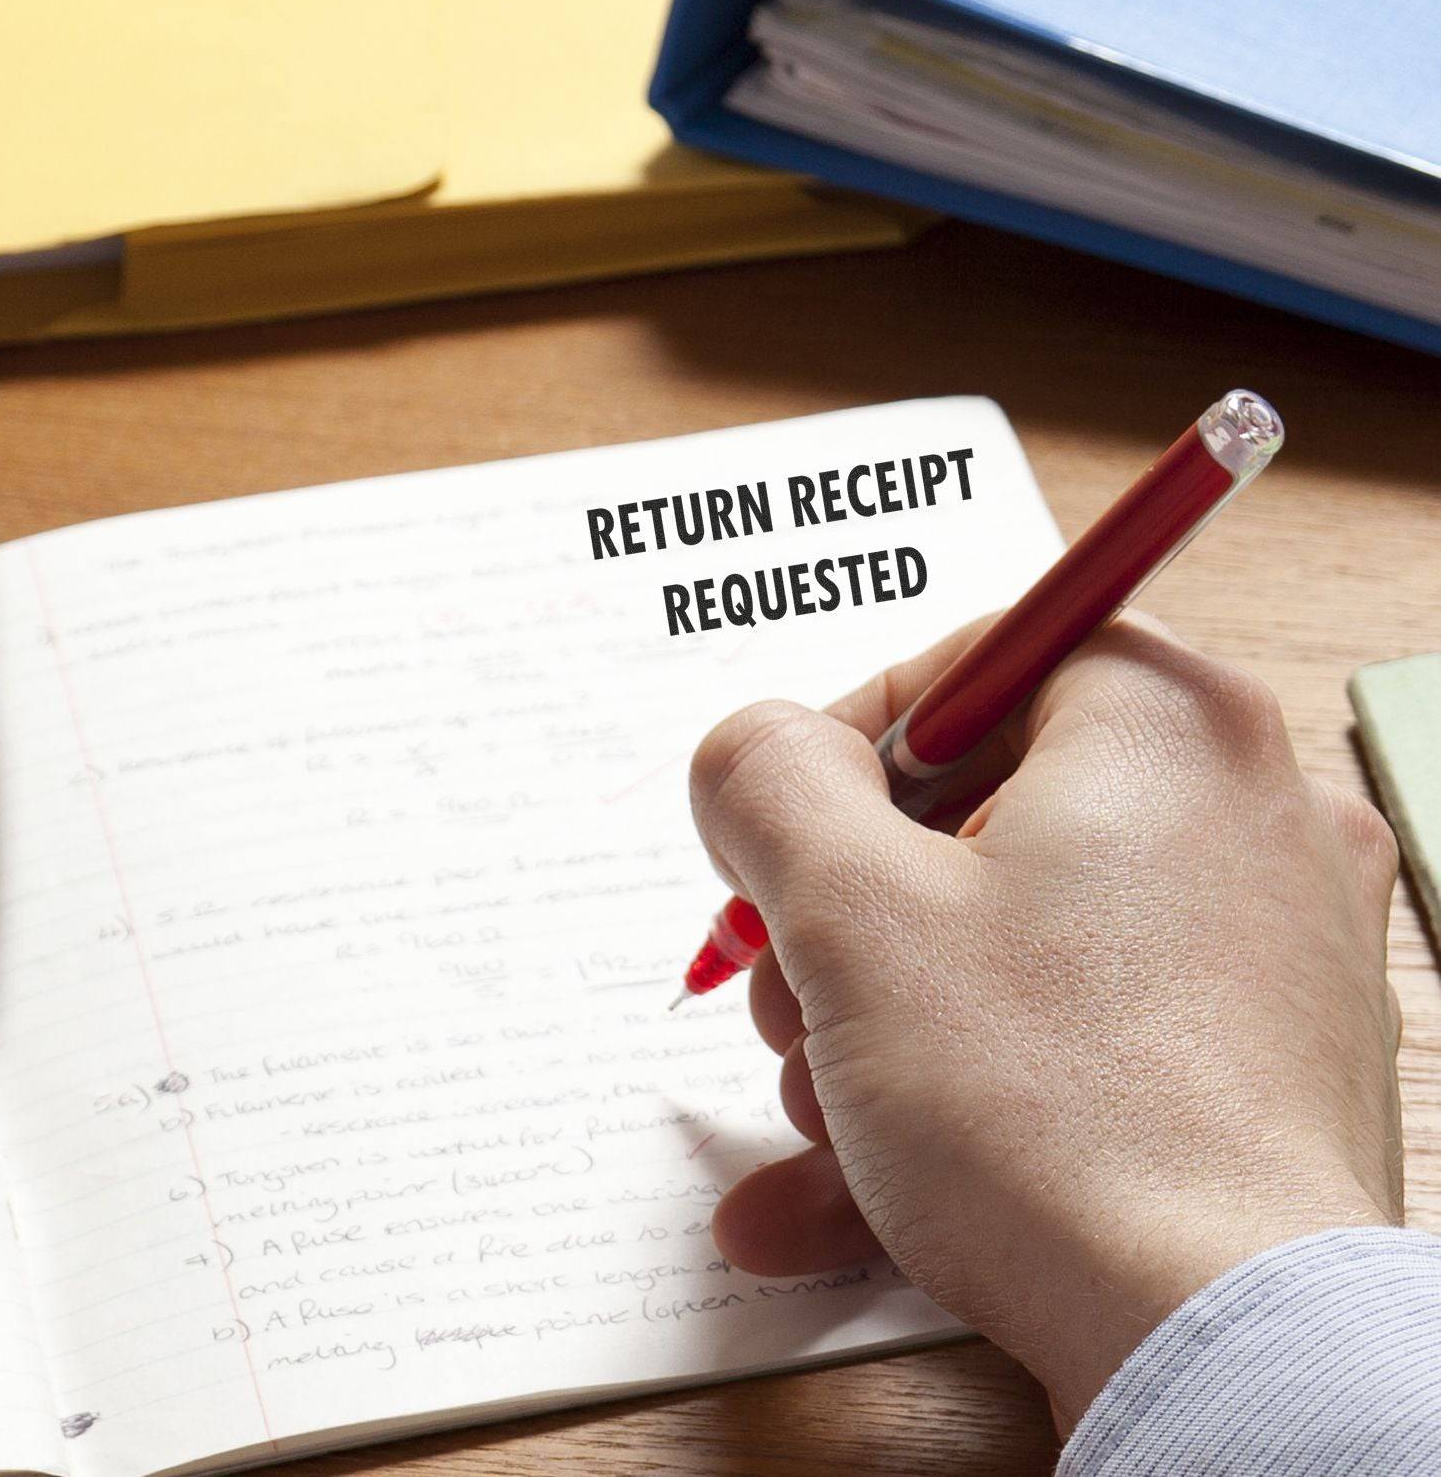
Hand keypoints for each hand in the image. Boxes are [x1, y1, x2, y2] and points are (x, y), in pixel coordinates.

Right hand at [689, 613, 1402, 1431]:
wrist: (1224, 1350)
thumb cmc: (1054, 1111)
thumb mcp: (848, 912)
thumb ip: (766, 781)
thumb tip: (755, 753)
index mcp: (1166, 725)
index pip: (969, 667)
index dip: (840, 750)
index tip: (775, 843)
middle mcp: (1240, 812)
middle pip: (980, 817)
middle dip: (845, 917)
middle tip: (785, 990)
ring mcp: (1261, 944)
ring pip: (1014, 945)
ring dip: (879, 1023)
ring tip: (816, 1112)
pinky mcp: (1254, 1059)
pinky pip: (1071, 1041)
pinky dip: (957, 1095)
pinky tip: (834, 1194)